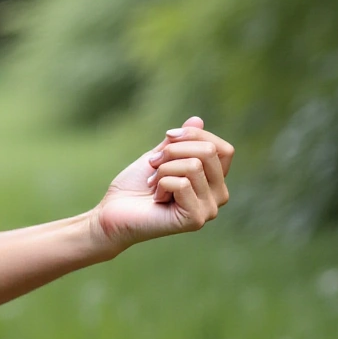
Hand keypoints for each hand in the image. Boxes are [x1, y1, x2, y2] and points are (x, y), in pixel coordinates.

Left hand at [90, 115, 233, 253]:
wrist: (113, 211)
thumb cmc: (136, 186)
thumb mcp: (161, 156)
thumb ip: (181, 141)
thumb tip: (197, 119)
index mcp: (214, 180)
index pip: (223, 149)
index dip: (195, 136)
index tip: (168, 137)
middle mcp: (219, 196)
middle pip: (209, 152)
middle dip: (173, 151)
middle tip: (153, 165)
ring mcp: (209, 209)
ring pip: (193, 166)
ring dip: (163, 169)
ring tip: (153, 184)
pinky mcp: (195, 219)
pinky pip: (182, 183)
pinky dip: (161, 184)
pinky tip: (156, 198)